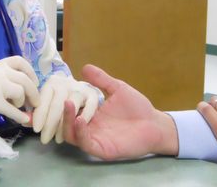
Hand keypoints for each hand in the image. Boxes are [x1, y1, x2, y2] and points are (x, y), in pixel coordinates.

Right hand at [0, 56, 39, 136]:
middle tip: (34, 103)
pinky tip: (22, 120)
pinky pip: (14, 110)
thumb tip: (28, 87)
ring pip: (21, 91)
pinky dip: (20, 116)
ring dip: (23, 102)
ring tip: (18, 108)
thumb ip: (4, 79)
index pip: (19, 61)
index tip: (34, 83)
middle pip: (24, 78)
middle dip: (33, 92)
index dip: (30, 72)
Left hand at [32, 74, 99, 143]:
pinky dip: (82, 120)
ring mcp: (81, 88)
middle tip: (45, 139)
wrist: (80, 90)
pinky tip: (75, 130)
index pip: (43, 99)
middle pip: (57, 104)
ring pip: (71, 106)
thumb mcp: (46, 103)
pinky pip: (89, 108)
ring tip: (58, 139)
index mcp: (52, 82)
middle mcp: (66, 82)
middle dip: (49, 124)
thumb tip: (24, 120)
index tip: (36, 130)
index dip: (39, 115)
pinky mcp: (93, 94)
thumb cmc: (58, 99)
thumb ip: (36, 112)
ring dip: (64, 125)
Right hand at [62, 64, 178, 159]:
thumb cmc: (137, 107)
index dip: (64, 100)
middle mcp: (90, 128)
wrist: (154, 123)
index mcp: (91, 114)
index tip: (61, 88)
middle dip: (62, 112)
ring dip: (67, 121)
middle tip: (63, 97)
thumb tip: (84, 67)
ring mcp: (95, 139)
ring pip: (72, 135)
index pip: (71, 109)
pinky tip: (80, 120)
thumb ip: (101, 79)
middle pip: (67, 123)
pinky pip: (86, 144)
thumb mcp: (117, 89)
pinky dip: (80, 133)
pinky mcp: (103, 149)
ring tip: (68, 105)